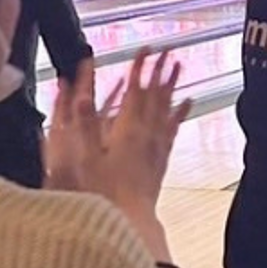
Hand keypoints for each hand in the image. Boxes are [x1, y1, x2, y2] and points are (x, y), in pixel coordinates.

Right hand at [46, 50, 189, 219]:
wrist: (130, 220)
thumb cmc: (104, 193)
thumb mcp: (86, 158)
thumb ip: (85, 124)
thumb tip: (80, 94)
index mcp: (127, 130)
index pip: (135, 90)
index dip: (140, 67)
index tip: (145, 48)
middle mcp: (147, 134)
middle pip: (155, 94)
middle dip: (159, 69)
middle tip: (167, 49)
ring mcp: (157, 146)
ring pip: (167, 107)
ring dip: (172, 85)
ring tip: (179, 66)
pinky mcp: (162, 158)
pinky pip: (173, 127)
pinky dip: (180, 112)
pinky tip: (186, 103)